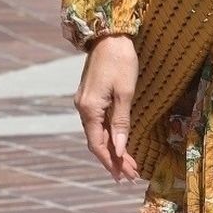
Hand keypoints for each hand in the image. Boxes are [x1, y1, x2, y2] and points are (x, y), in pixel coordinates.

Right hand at [74, 34, 140, 182]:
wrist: (109, 35)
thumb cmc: (120, 61)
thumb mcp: (125, 92)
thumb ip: (121, 122)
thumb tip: (118, 148)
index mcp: (89, 109)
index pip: (98, 145)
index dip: (111, 162)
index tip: (125, 176)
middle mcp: (83, 109)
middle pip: (97, 143)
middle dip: (113, 160)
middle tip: (130, 176)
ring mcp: (85, 103)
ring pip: (97, 134)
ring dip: (112, 151)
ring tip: (128, 165)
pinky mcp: (90, 97)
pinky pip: (97, 124)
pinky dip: (109, 137)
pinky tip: (118, 144)